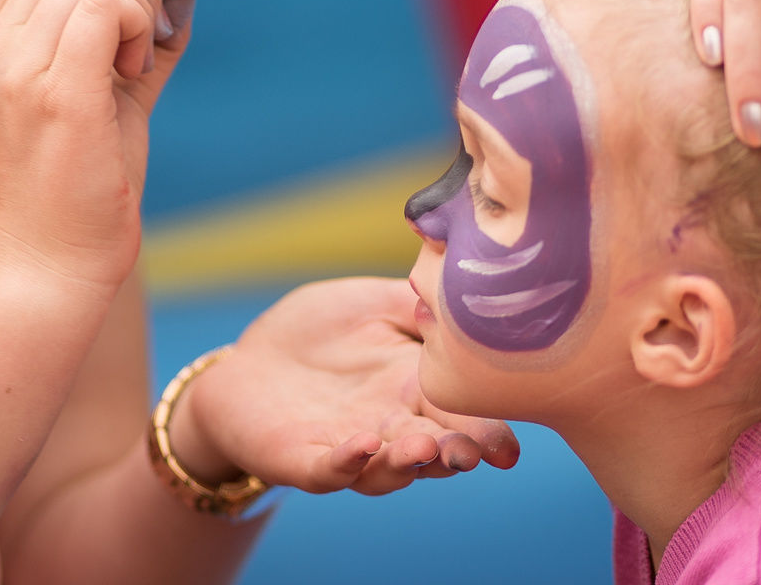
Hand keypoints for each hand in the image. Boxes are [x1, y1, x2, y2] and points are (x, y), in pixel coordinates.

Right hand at [0, 0, 194, 293]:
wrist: (58, 255)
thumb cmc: (87, 178)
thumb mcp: (117, 91)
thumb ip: (145, 35)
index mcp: (1, 38)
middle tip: (147, 35)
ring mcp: (20, 66)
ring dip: (138, 5)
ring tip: (137, 64)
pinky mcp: (56, 93)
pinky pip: (102, 7)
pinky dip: (138, 25)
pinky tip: (137, 73)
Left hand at [172, 278, 520, 495]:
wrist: (249, 362)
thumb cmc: (320, 331)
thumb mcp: (377, 302)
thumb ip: (423, 302)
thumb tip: (470, 289)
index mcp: (418, 390)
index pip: (464, 417)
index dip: (490, 433)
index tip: (510, 445)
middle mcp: (392, 427)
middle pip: (435, 453)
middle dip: (458, 455)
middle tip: (475, 454)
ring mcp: (349, 448)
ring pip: (387, 471)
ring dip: (407, 463)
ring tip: (424, 448)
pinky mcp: (304, 460)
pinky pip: (328, 470)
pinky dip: (345, 463)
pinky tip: (361, 447)